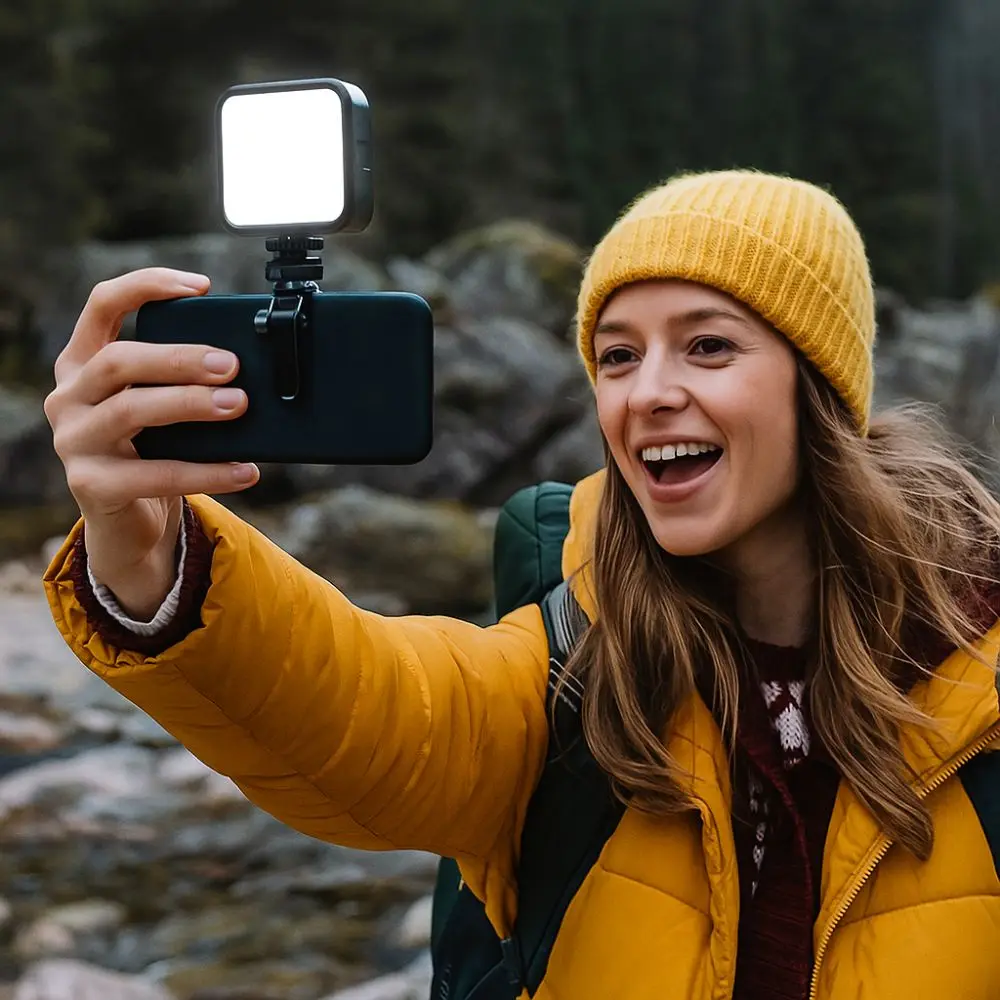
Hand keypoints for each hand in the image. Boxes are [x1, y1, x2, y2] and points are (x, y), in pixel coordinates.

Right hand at [44, 267, 259, 617]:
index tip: (200, 287)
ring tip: (239, 404)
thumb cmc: (154, 453)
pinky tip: (245, 470)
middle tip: (231, 365)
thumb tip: (244, 366)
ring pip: (132, 410)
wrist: (131, 525)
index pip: (102, 305)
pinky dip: (207, 472)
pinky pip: (155, 474)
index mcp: (82, 363)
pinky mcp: (91, 485)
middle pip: (119, 360)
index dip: (146, 286)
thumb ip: (181, 382)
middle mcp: (68, 396)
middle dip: (180, 357)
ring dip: (191, 404)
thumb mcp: (162, 408)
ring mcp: (74, 441)